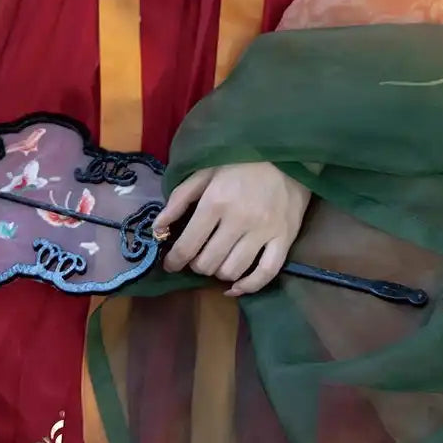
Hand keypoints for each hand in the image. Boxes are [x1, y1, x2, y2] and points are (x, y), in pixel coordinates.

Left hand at [154, 163, 311, 297]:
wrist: (285, 156)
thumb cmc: (239, 163)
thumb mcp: (204, 173)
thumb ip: (179, 200)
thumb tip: (158, 228)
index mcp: (215, 202)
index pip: (188, 245)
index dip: (174, 260)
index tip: (170, 264)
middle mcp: (239, 220)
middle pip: (208, 262)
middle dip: (196, 265)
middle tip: (197, 257)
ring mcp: (263, 232)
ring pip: (232, 271)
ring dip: (218, 273)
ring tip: (216, 261)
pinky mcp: (284, 239)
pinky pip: (266, 274)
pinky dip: (248, 286)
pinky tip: (236, 286)